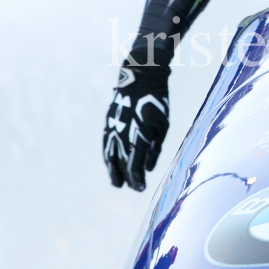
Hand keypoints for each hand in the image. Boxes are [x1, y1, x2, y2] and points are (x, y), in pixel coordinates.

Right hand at [103, 63, 169, 189]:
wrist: (140, 80)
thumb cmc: (157, 104)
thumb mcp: (162, 126)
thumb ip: (155, 148)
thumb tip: (149, 168)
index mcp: (139, 137)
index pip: (135, 165)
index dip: (137, 179)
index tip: (141, 188)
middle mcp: (123, 135)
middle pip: (122, 163)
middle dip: (127, 178)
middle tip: (133, 188)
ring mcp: (113, 129)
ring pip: (110, 156)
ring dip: (113, 171)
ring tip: (117, 183)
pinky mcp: (108, 124)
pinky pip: (106, 145)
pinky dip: (108, 157)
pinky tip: (110, 164)